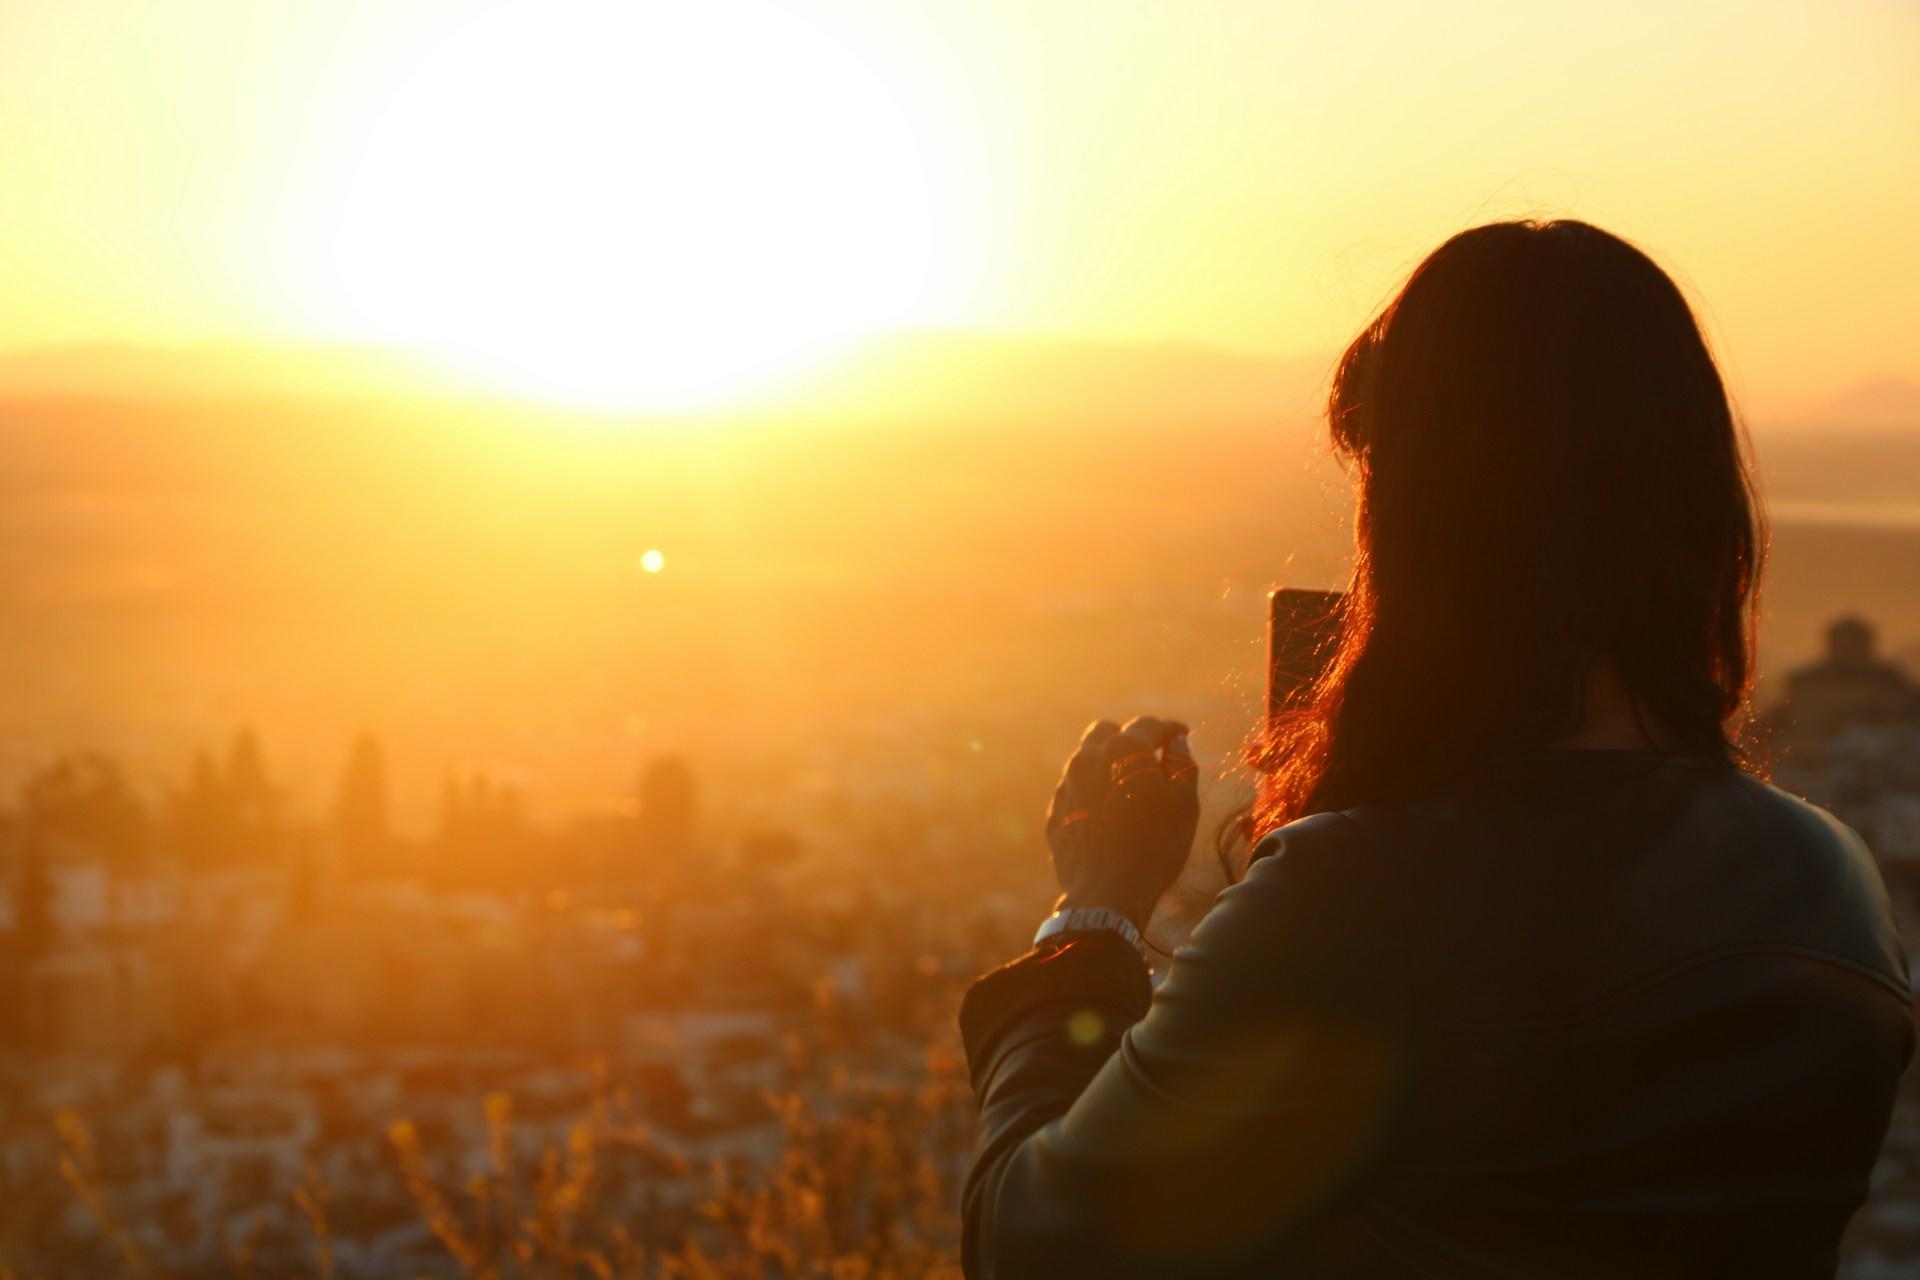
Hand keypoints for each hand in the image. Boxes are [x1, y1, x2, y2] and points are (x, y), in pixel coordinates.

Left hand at [1044, 715, 1200, 928]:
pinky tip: (1109, 814)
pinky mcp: (1056, 813)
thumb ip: (1182, 764)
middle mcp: (1087, 759)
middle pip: (1107, 732)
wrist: (1107, 894)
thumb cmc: (1155, 846)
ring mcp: (1066, 786)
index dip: (1170, 728)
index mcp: (1123, 748)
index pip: (1149, 725)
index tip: (1182, 734)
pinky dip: (1093, 793)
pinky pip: (1075, 791)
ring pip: (1086, 761)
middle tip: (1150, 756)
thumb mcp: (1184, 803)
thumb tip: (1176, 743)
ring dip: (1107, 765)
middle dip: (1129, 737)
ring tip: (1130, 788)